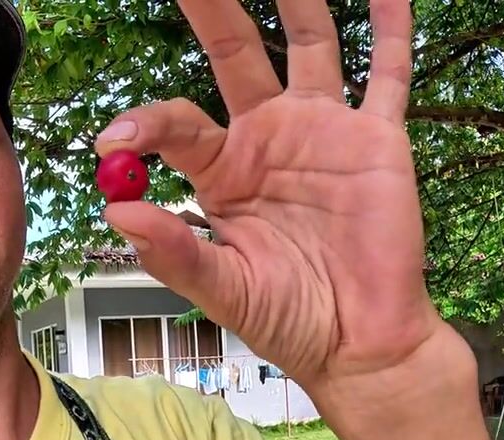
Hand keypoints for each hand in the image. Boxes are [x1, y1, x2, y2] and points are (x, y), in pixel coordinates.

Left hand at [95, 0, 444, 389]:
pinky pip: (387, 73)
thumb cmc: (290, 319)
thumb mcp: (224, 290)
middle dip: (212, 8)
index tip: (112, 142)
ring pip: (308, 43)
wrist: (360, 342)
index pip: (176, 125)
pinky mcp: (378, 139)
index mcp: (223, 170)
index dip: (143, 127)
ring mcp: (324, 130)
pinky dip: (391, 29)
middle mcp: (269, 136)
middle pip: (235, 53)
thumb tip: (118, 214)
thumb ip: (175, 252)